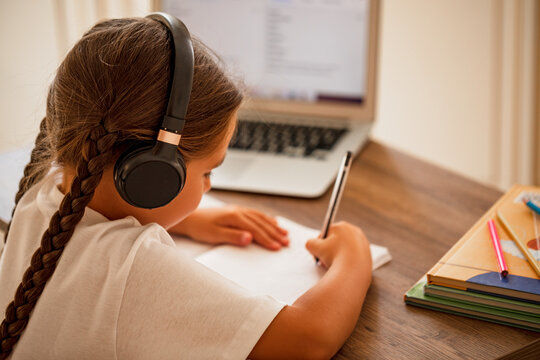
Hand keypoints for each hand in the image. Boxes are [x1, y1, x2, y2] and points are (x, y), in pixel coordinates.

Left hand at [171, 205, 288, 249]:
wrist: (190, 218)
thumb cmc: (200, 228)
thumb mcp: (214, 235)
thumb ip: (233, 236)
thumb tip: (249, 238)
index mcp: (235, 217)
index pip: (256, 230)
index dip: (267, 239)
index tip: (277, 248)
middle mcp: (239, 211)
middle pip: (261, 223)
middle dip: (275, 234)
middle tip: (286, 243)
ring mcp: (239, 210)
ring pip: (261, 218)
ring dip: (273, 226)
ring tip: (285, 234)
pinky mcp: (237, 211)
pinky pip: (256, 214)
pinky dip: (266, 219)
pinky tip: (273, 222)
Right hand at [305, 221, 371, 270]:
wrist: (352, 272)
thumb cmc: (334, 257)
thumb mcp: (314, 247)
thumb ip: (310, 243)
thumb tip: (311, 244)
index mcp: (343, 226)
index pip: (328, 232)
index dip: (320, 242)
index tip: (317, 250)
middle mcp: (355, 232)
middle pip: (337, 240)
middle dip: (329, 250)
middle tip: (323, 259)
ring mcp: (363, 244)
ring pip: (345, 250)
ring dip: (337, 257)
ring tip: (331, 265)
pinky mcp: (368, 256)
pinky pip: (353, 258)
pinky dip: (347, 262)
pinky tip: (342, 269)